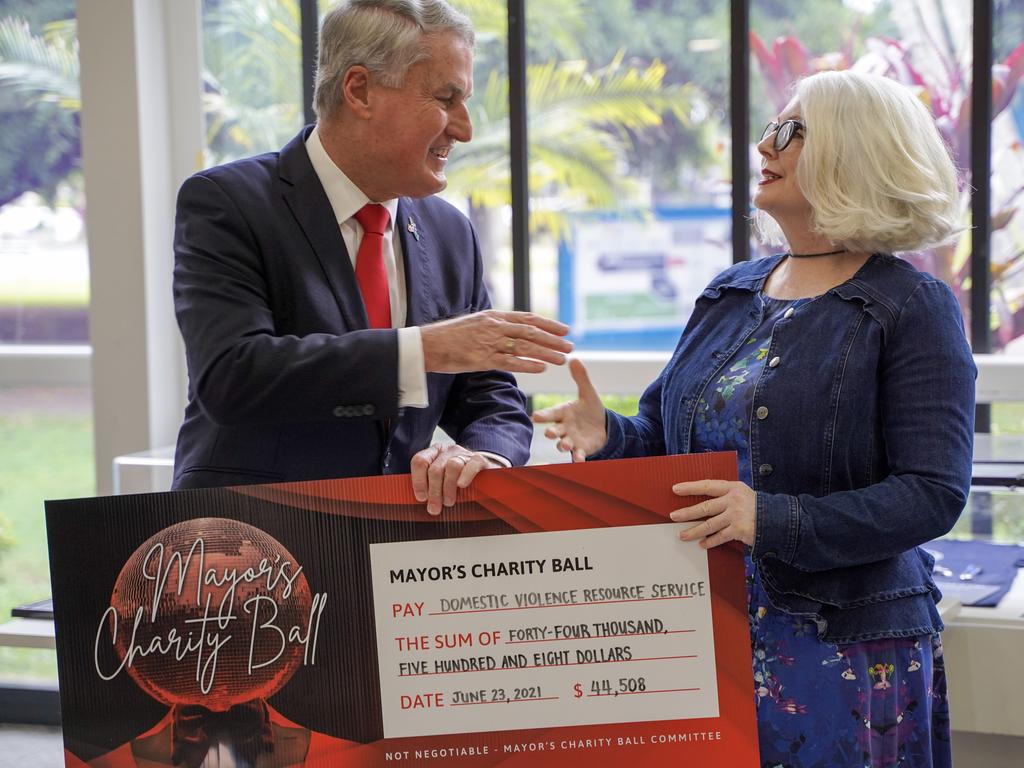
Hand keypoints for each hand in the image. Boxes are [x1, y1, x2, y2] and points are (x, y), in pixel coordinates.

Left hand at [410, 443, 495, 515]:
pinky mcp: (479, 459)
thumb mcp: (441, 480)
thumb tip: (421, 502)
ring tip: (449, 502)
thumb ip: (429, 487)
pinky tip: (462, 486)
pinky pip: (471, 464)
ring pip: (451, 466)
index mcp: (435, 453)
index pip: (420, 461)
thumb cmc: (458, 480)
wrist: (485, 472)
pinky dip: (466, 475)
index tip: (422, 498)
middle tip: (435, 508)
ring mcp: (464, 454)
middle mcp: (448, 451)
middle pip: (435, 469)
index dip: (418, 481)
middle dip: (434, 491)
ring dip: (448, 488)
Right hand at [420, 310, 571, 373]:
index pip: (528, 318)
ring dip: (546, 353)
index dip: (549, 324)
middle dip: (554, 339)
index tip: (565, 329)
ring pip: (525, 347)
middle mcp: (495, 326)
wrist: (427, 344)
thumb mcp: (475, 323)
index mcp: (494, 316)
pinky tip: (541, 368)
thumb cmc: (449, 336)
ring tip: (562, 359)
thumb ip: (494, 326)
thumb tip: (511, 331)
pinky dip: (527, 365)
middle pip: (532, 332)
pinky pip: (510, 362)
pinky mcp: (482, 359)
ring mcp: (489, 342)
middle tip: (570, 346)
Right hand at [531, 359, 606, 461]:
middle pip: (554, 430)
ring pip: (563, 443)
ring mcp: (571, 440)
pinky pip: (577, 454)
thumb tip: (574, 358)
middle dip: (551, 432)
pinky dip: (577, 457)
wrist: (603, 427)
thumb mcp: (588, 393)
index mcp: (563, 413)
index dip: (544, 415)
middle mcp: (564, 428)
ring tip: (564, 445)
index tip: (536, 416)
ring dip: (563, 444)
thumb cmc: (590, 410)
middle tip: (549, 433)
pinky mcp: (581, 449)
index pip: (551, 413)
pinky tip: (579, 459)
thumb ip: (581, 378)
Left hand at [669, 479, 756, 548]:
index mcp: (733, 488)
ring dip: (694, 531)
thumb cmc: (756, 506)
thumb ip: (725, 496)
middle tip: (673, 516)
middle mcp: (733, 500)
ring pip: (709, 525)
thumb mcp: (742, 494)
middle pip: (705, 507)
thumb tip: (702, 503)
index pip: (707, 485)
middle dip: (687, 513)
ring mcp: (736, 516)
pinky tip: (702, 544)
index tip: (676, 489)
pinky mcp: (739, 530)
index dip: (690, 487)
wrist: (777, 519)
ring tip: (682, 535)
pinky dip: (709, 542)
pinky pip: (719, 537)